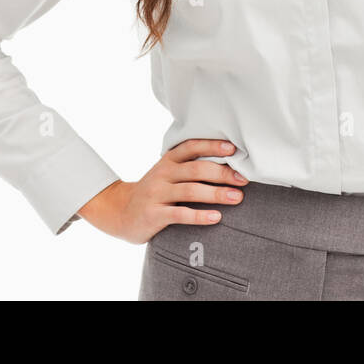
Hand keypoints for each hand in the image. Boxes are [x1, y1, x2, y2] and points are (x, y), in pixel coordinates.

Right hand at [76, 138, 247, 244]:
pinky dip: (200, 216)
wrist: (119, 212)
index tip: (233, 149)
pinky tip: (217, 217)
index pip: (191, 147)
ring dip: (216, 194)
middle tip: (243, 179)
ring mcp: (157, 194)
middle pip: (196, 170)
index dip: (212, 146)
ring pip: (190, 191)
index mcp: (168, 161)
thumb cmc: (154, 191)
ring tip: (237, 197)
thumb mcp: (167, 173)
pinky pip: (180, 214)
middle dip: (222, 173)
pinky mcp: (154, 214)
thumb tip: (229, 163)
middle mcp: (162, 174)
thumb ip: (190, 166)